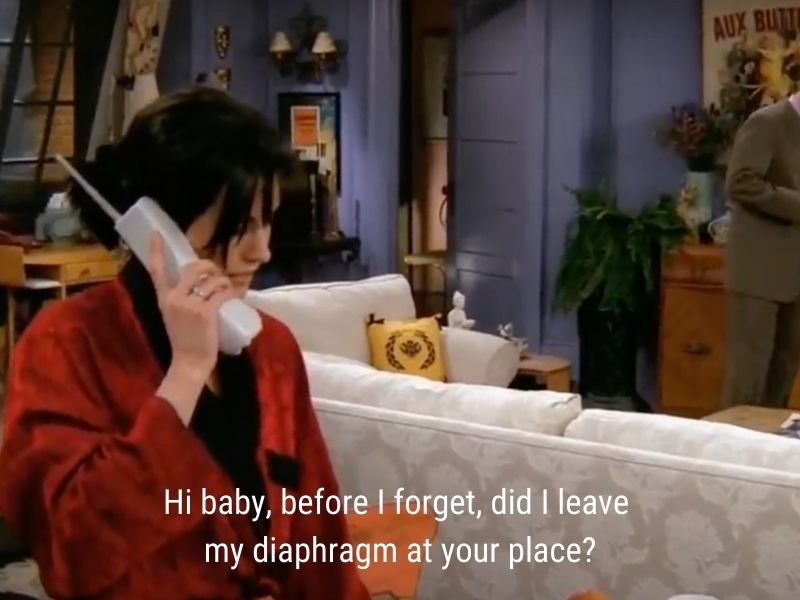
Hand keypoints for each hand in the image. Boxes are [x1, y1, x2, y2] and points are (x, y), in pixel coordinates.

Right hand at [148, 232, 235, 422]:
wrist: (189, 363)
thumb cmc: (184, 341)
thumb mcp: (173, 316)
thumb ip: (181, 300)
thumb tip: (200, 284)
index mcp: (164, 299)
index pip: (156, 270)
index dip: (157, 250)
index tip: (156, 233)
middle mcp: (174, 298)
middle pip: (192, 268)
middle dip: (208, 266)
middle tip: (216, 273)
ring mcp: (190, 305)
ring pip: (211, 280)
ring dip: (224, 282)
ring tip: (228, 289)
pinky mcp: (206, 312)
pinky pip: (223, 292)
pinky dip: (233, 292)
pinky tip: (238, 295)